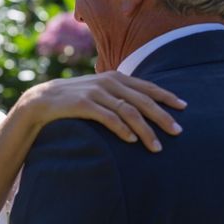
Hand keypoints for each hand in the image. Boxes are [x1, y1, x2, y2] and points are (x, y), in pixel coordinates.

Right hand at [20, 71, 186, 151]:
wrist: (40, 101)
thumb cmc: (72, 99)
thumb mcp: (97, 91)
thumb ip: (117, 93)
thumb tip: (140, 105)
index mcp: (114, 77)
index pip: (147, 86)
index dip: (166, 96)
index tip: (183, 107)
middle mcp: (107, 82)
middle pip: (142, 99)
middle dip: (162, 116)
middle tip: (178, 132)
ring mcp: (95, 92)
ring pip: (128, 110)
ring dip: (145, 130)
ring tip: (156, 147)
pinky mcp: (83, 104)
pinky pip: (108, 117)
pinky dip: (122, 129)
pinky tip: (131, 140)